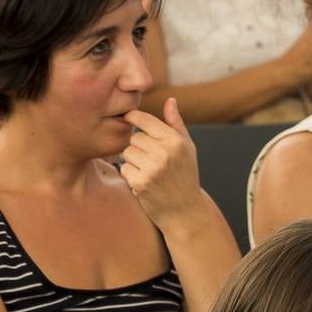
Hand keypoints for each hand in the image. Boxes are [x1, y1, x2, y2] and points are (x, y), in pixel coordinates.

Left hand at [120, 99, 202, 232]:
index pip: (143, 118)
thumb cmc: (185, 175)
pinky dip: (130, 175)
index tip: (129, 118)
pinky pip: (124, 168)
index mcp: (175, 140)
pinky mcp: (141, 182)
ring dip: (133, 160)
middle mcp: (164, 152)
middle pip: (133, 137)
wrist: (185, 211)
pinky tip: (145, 182)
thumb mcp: (187, 148)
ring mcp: (152, 168)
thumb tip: (170, 100)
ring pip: (126, 152)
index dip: (133, 117)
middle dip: (138, 146)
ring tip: (150, 171)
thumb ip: (175, 123)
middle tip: (151, 159)